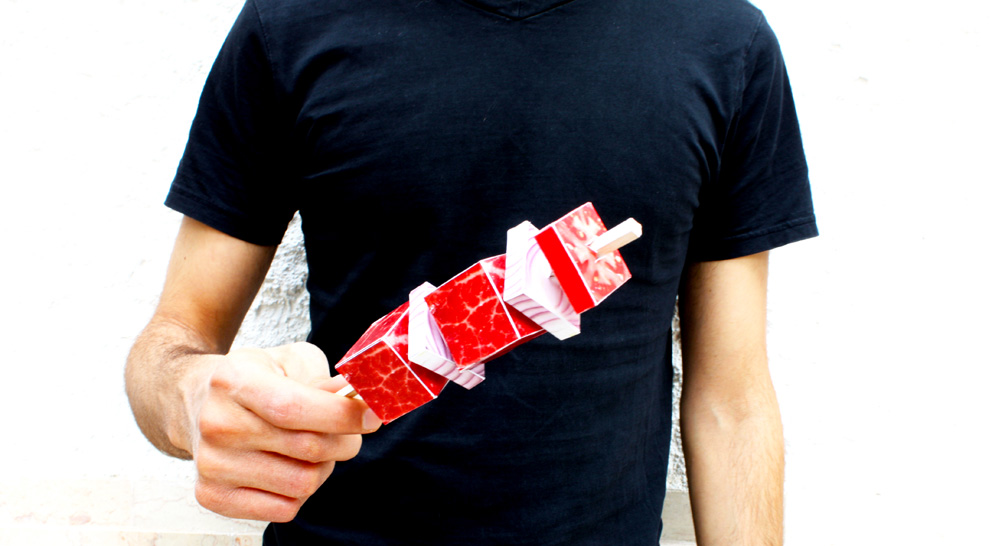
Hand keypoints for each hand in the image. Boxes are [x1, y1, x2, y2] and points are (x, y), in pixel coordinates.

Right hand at [187, 342, 380, 521]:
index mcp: (233, 380)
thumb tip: (355, 400)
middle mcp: (217, 423)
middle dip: (344, 440)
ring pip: (302, 483)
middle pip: (306, 447)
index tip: (373, 416)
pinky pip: (284, 509)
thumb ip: (325, 379)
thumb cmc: (254, 379)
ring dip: (323, 467)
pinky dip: (300, 491)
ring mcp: (211, 463)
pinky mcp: (212, 495)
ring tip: (313, 448)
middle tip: (349, 431)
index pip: (294, 407)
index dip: (342, 416)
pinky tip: (289, 467)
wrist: (199, 402)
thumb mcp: (289, 361)